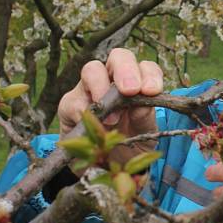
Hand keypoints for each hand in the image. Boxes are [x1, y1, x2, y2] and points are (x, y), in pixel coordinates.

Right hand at [57, 48, 162, 165]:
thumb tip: (142, 105)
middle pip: (119, 57)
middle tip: (130, 90)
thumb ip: (145, 119)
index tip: (152, 91)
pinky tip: (93, 128)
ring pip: (92, 69)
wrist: (108, 165)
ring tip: (111, 116)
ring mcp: (90, 89)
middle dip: (126, 69)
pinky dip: (84, 113)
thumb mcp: (145, 133)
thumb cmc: (131, 142)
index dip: (150, 75)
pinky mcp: (70, 105)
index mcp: (139, 83)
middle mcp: (114, 80)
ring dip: (101, 86)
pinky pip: (73, 101)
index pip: (146, 67)